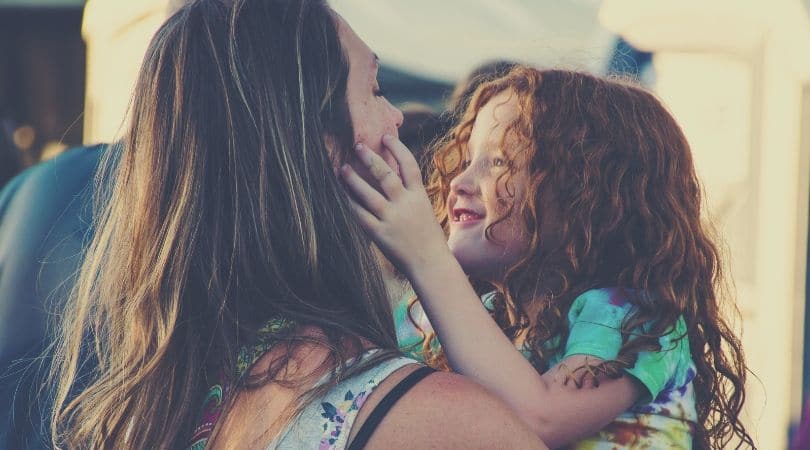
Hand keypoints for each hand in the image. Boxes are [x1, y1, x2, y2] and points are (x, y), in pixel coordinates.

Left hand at [341, 135, 450, 276]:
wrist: (431, 265)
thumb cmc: (428, 238)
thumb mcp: (424, 210)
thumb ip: (410, 195)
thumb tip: (395, 176)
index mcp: (419, 196)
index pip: (409, 165)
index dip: (397, 148)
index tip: (385, 136)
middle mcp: (406, 204)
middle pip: (386, 174)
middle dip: (370, 158)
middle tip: (357, 146)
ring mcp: (392, 219)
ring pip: (369, 194)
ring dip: (353, 179)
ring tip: (342, 168)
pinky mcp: (381, 234)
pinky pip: (361, 216)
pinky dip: (350, 204)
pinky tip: (341, 195)